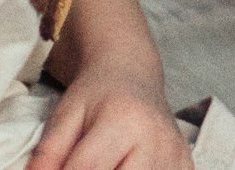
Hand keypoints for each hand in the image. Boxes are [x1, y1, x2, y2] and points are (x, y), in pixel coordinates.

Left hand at [29, 65, 192, 169]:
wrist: (133, 74)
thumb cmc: (96, 95)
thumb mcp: (65, 115)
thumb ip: (48, 153)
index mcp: (123, 120)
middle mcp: (155, 139)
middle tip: (81, 166)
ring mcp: (175, 155)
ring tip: (107, 164)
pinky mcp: (186, 164)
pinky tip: (124, 167)